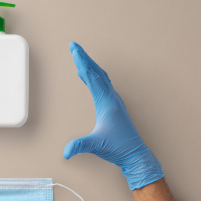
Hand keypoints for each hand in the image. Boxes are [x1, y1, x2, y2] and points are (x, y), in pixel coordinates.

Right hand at [63, 42, 163, 189]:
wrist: (135, 154)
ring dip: (90, 65)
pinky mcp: (114, 105)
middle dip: (85, 58)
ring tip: (80, 57)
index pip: (92, 78)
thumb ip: (80, 146)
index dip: (82, 63)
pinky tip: (87, 76)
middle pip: (97, 72)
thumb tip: (66, 152)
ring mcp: (114, 101)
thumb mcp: (97, 146)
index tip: (74, 51)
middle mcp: (112, 98)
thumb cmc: (118, 148)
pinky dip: (93, 76)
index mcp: (107, 103)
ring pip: (101, 77)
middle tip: (74, 46)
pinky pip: (102, 84)